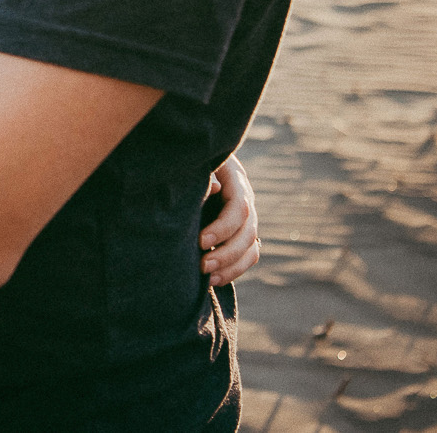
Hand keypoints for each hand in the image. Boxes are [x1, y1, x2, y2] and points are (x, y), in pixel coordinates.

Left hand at [200, 155, 259, 286]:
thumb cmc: (186, 160)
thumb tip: (213, 188)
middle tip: (202, 265)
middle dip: (227, 252)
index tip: (200, 241)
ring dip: (232, 266)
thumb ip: (201, 175)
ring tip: (208, 277)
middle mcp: (245, 199)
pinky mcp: (240, 231)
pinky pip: (248, 255)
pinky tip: (214, 279)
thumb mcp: (192, 162)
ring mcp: (246, 217)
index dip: (223, 227)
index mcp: (235, 179)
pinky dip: (234, 270)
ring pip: (251, 247)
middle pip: (248, 231)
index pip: (240, 208)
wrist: (187, 156)